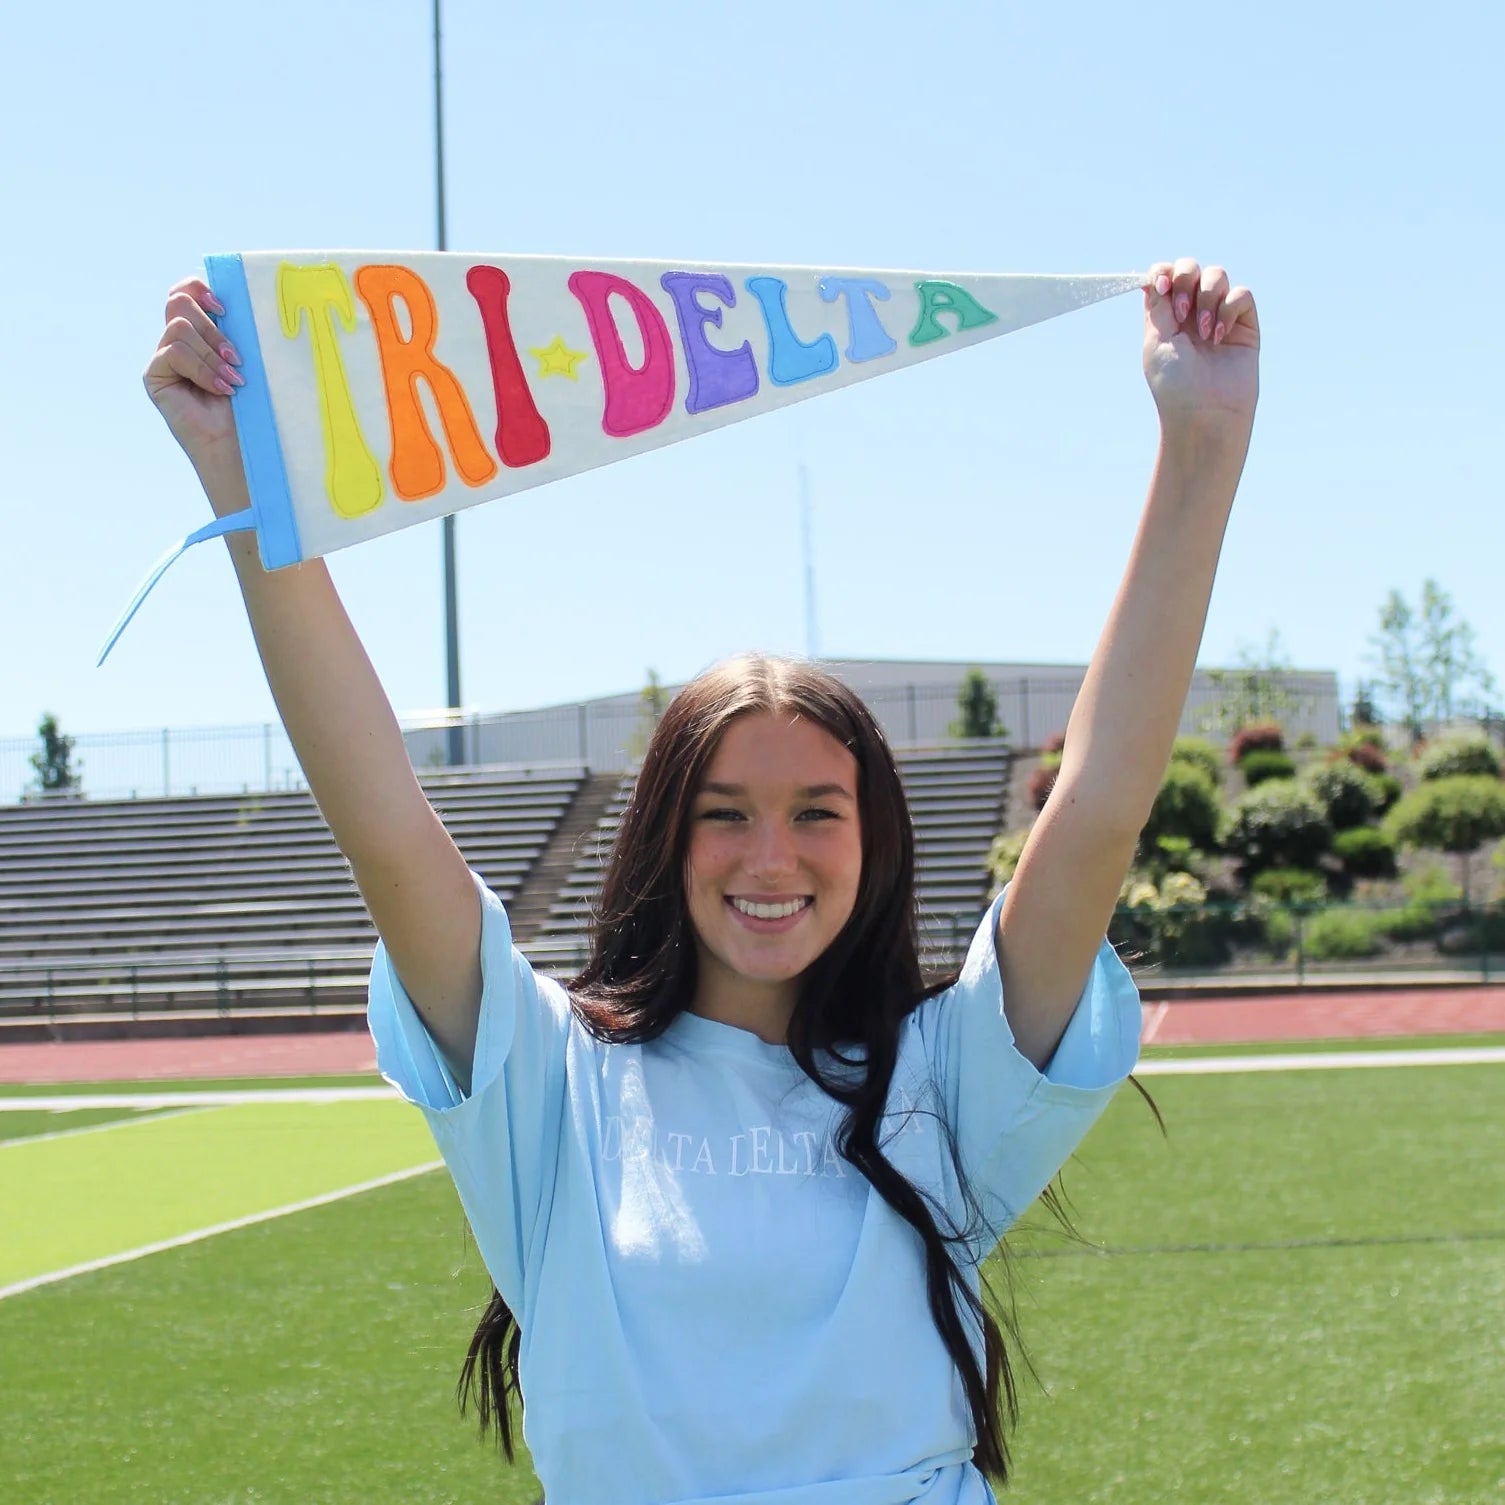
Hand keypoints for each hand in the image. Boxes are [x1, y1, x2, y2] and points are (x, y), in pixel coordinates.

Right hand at [143, 277, 246, 481]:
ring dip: (211, 354)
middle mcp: (177, 340)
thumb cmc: (251, 404)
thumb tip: (235, 298)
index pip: (186, 291)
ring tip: (233, 381)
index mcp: (200, 330)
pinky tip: (220, 389)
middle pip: (180, 303)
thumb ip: (233, 329)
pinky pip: (174, 352)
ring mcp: (163, 356)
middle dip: (214, 330)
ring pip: (179, 327)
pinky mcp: (154, 374)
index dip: (201, 289)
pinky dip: (201, 369)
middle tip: (237, 359)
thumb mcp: (246, 358)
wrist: (240, 443)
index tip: (226, 310)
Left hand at [1141, 258, 1257, 440]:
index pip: (1165, 275)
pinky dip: (1229, 309)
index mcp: (1166, 317)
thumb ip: (1158, 305)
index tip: (1161, 287)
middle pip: (1190, 268)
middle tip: (1180, 313)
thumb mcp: (1158, 341)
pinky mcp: (1244, 325)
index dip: (1164, 272)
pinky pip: (1241, 294)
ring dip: (1207, 298)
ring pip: (1217, 275)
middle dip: (1185, 279)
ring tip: (1204, 333)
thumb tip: (1158, 275)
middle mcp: (1192, 313)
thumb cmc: (1176, 385)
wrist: (1205, 414)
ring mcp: (1219, 316)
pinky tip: (1219, 338)